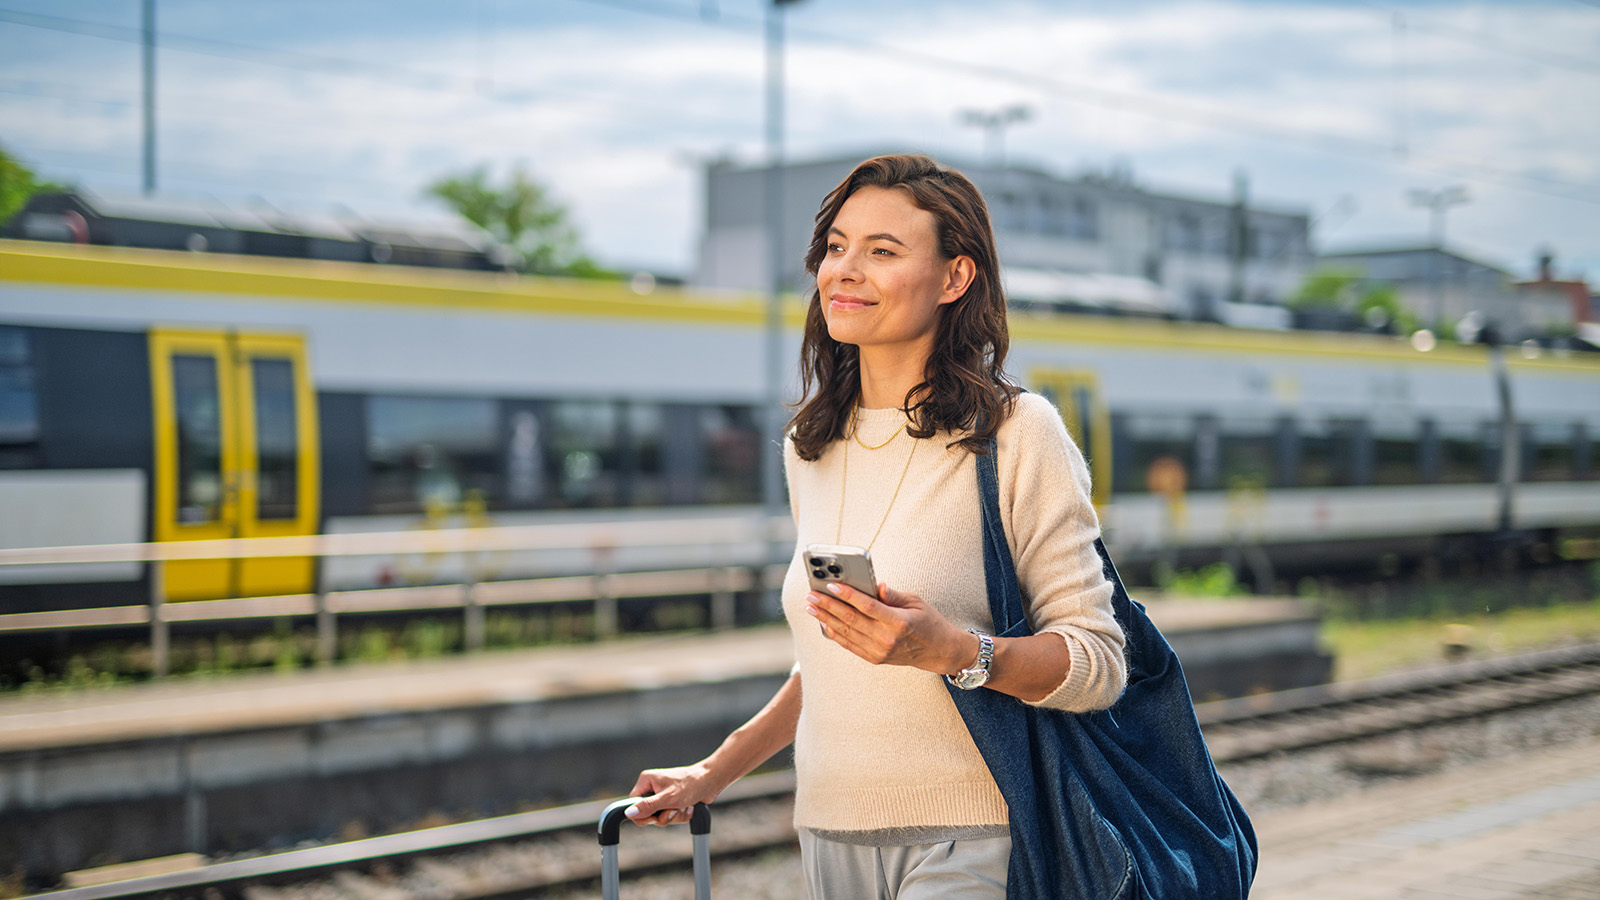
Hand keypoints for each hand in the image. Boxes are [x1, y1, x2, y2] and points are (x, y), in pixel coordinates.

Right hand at [624, 764, 719, 826]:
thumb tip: (629, 813)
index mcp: (646, 781)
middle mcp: (652, 788)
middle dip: (663, 816)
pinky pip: (671, 817)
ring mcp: (663, 796)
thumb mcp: (668, 798)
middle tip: (673, 809)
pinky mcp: (672, 802)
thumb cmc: (691, 784)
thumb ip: (648, 806)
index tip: (653, 817)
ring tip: (684, 805)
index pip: (632, 804)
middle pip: (647, 814)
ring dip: (674, 816)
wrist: (712, 781)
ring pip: (661, 817)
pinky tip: (689, 806)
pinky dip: (681, 815)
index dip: (641, 814)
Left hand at [806, 581, 975, 674]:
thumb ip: (892, 594)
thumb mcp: (915, 601)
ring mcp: (879, 651)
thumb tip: (875, 585)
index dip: (847, 594)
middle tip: (811, 595)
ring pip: (846, 632)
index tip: (831, 584)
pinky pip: (849, 645)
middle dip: (828, 605)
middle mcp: (887, 639)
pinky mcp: (875, 658)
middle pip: (851, 619)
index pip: (867, 606)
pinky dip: (834, 633)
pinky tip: (824, 622)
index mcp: (899, 622)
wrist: (938, 651)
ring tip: (812, 606)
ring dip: (826, 618)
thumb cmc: (928, 621)